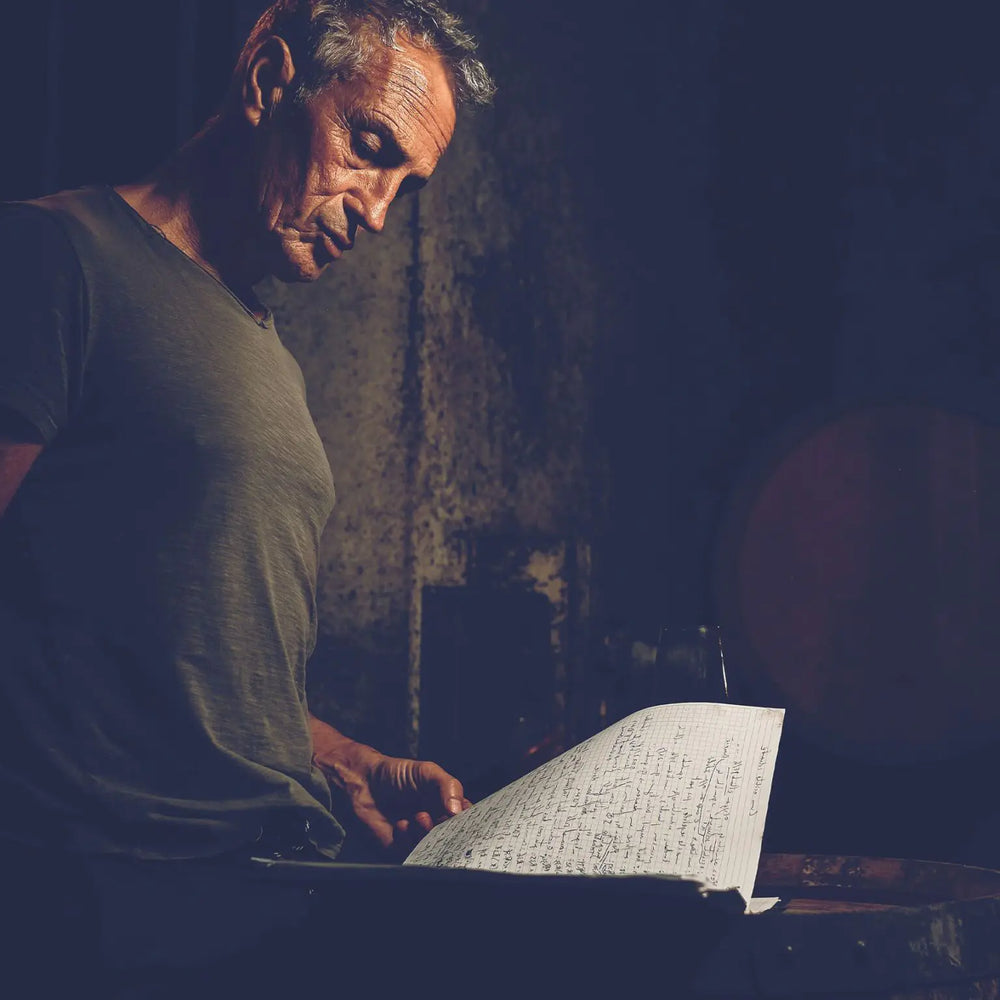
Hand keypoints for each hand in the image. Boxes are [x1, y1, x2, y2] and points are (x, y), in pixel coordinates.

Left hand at [309, 715, 471, 858]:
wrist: (364, 783)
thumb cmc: (397, 775)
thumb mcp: (428, 772)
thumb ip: (447, 785)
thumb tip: (458, 810)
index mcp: (446, 809)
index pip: (466, 822)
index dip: (469, 822)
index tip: (464, 818)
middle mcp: (435, 827)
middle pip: (452, 840)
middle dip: (448, 832)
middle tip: (442, 820)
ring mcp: (418, 840)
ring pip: (432, 850)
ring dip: (426, 834)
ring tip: (419, 816)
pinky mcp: (399, 852)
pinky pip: (409, 856)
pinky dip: (407, 840)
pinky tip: (401, 825)